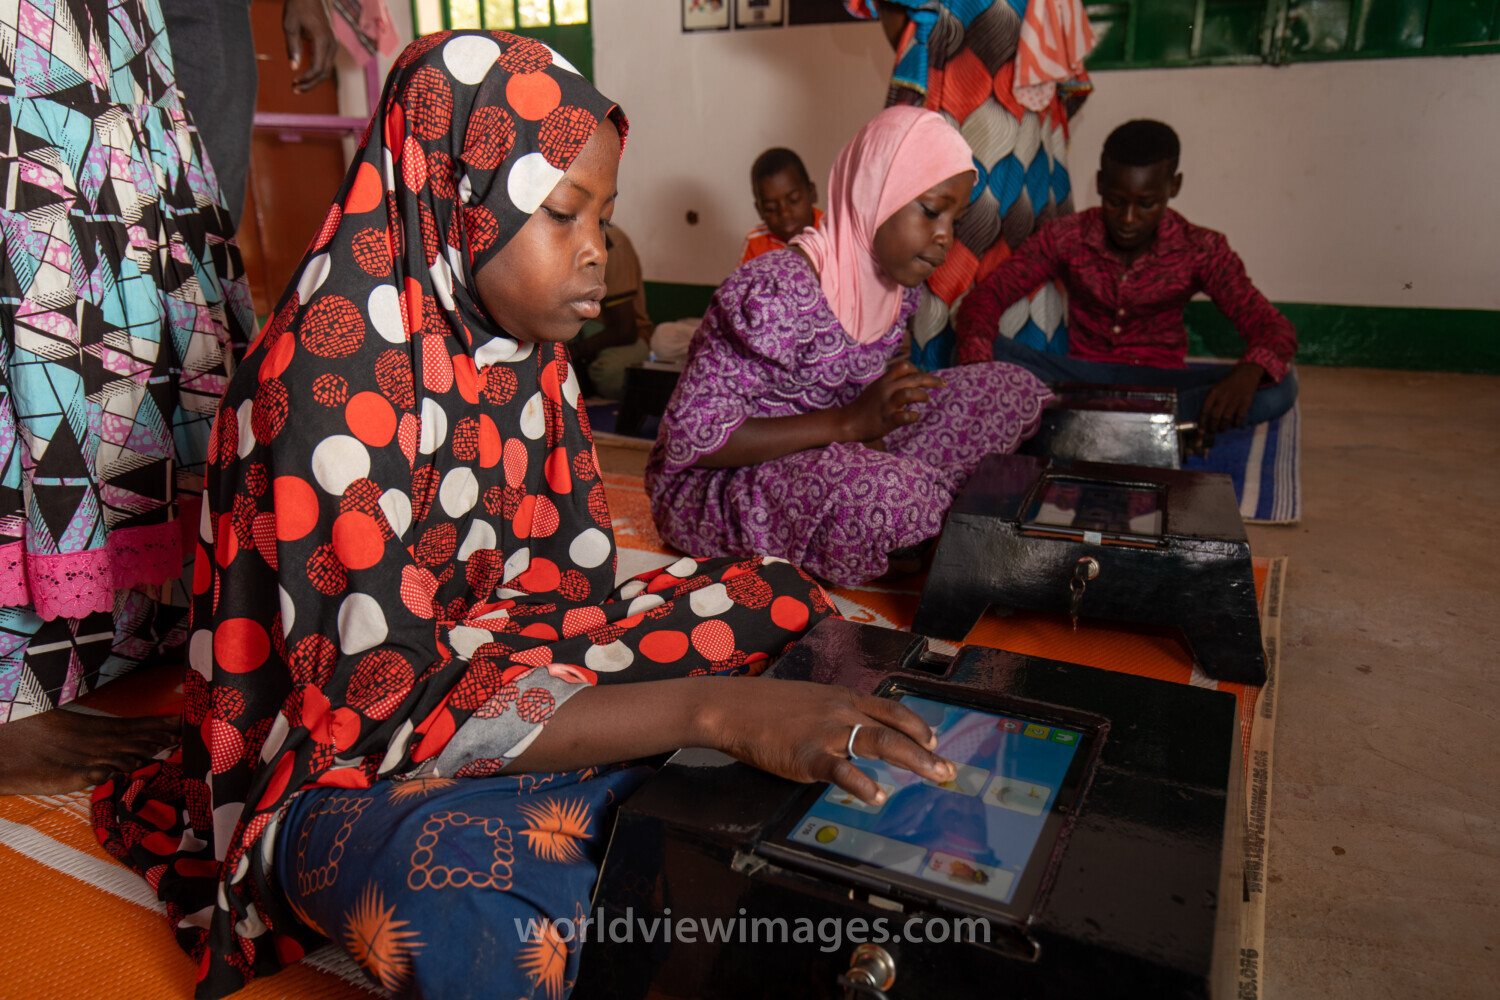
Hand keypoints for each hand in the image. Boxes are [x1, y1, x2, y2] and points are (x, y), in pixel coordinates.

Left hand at [284, 0, 335, 92]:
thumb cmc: (298, 7)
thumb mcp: (290, 26)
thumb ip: (292, 47)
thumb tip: (293, 68)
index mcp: (322, 40)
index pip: (317, 68)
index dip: (306, 79)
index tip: (293, 82)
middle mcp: (331, 44)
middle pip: (324, 73)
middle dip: (310, 84)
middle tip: (294, 89)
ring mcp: (333, 44)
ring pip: (326, 70)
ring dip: (313, 80)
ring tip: (297, 85)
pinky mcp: (330, 44)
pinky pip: (326, 63)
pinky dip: (316, 72)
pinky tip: (303, 75)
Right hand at [702, 678, 955, 805]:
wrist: (733, 707)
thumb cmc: (767, 708)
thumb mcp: (810, 701)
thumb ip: (834, 715)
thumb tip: (854, 733)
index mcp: (843, 698)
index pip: (891, 710)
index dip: (917, 726)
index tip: (935, 741)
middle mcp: (842, 711)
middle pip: (895, 728)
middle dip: (926, 750)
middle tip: (948, 769)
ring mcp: (827, 732)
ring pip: (879, 742)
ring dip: (913, 760)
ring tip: (934, 776)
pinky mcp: (808, 754)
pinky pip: (842, 770)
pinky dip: (862, 784)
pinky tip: (877, 796)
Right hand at [838, 361, 944, 443]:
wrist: (847, 422)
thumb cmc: (864, 407)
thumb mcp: (876, 389)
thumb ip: (891, 383)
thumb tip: (910, 379)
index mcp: (884, 381)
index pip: (904, 366)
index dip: (917, 370)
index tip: (923, 377)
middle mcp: (886, 389)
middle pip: (913, 378)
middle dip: (932, 380)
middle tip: (944, 384)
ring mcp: (886, 404)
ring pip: (910, 393)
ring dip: (922, 396)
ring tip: (927, 400)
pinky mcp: (887, 419)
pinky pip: (906, 416)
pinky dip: (914, 416)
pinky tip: (913, 417)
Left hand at [1198, 362, 1263, 435]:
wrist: (1245, 374)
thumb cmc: (1227, 385)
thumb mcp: (1215, 390)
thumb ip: (1210, 403)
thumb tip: (1203, 420)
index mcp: (1213, 393)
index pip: (1204, 410)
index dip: (1201, 423)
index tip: (1200, 431)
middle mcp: (1223, 397)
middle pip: (1214, 416)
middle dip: (1211, 427)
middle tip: (1211, 432)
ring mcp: (1234, 400)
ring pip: (1226, 418)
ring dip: (1222, 427)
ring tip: (1220, 430)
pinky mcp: (1245, 402)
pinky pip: (1239, 417)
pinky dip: (1236, 424)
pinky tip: (1233, 425)